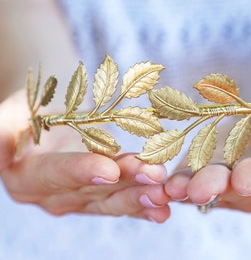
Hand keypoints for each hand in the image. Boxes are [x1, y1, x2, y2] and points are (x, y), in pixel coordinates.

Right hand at [0, 90, 169, 221]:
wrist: (50, 120)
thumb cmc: (31, 111)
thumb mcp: (9, 116)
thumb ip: (2, 134)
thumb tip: (1, 142)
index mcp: (28, 178)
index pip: (55, 176)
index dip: (81, 172)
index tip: (109, 169)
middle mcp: (55, 196)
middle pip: (93, 191)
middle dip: (125, 184)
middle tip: (155, 177)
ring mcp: (81, 201)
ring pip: (113, 200)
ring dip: (141, 196)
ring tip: (165, 191)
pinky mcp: (102, 198)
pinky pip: (123, 204)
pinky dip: (145, 207)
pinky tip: (165, 208)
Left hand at [165, 111, 250, 211]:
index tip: (244, 179)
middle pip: (235, 186)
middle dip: (217, 186)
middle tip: (198, 190)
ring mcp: (226, 180)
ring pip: (207, 185)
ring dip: (189, 186)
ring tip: (172, 188)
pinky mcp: (202, 170)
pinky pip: (187, 177)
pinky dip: (174, 178)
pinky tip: (157, 181)